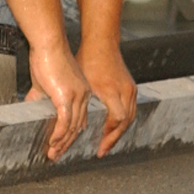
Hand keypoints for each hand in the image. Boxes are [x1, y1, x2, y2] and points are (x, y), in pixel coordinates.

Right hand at [22, 42, 95, 160]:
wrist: (48, 44)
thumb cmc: (46, 57)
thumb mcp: (44, 82)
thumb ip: (41, 97)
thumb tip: (30, 107)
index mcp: (82, 92)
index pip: (80, 119)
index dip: (71, 134)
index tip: (62, 145)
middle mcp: (83, 95)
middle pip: (78, 127)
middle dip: (67, 143)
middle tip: (56, 155)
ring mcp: (77, 96)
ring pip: (72, 127)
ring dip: (62, 142)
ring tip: (52, 153)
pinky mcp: (66, 96)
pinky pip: (64, 121)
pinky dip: (59, 134)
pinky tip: (52, 142)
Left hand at [77, 37, 136, 155]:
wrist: (102, 42)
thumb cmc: (87, 59)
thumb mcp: (81, 82)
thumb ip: (77, 102)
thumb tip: (62, 121)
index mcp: (111, 90)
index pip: (116, 120)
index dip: (108, 136)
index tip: (98, 147)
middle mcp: (125, 91)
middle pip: (125, 123)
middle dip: (113, 139)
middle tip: (102, 151)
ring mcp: (130, 89)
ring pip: (129, 118)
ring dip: (118, 132)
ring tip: (106, 143)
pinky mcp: (131, 87)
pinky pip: (129, 110)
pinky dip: (121, 122)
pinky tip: (111, 128)